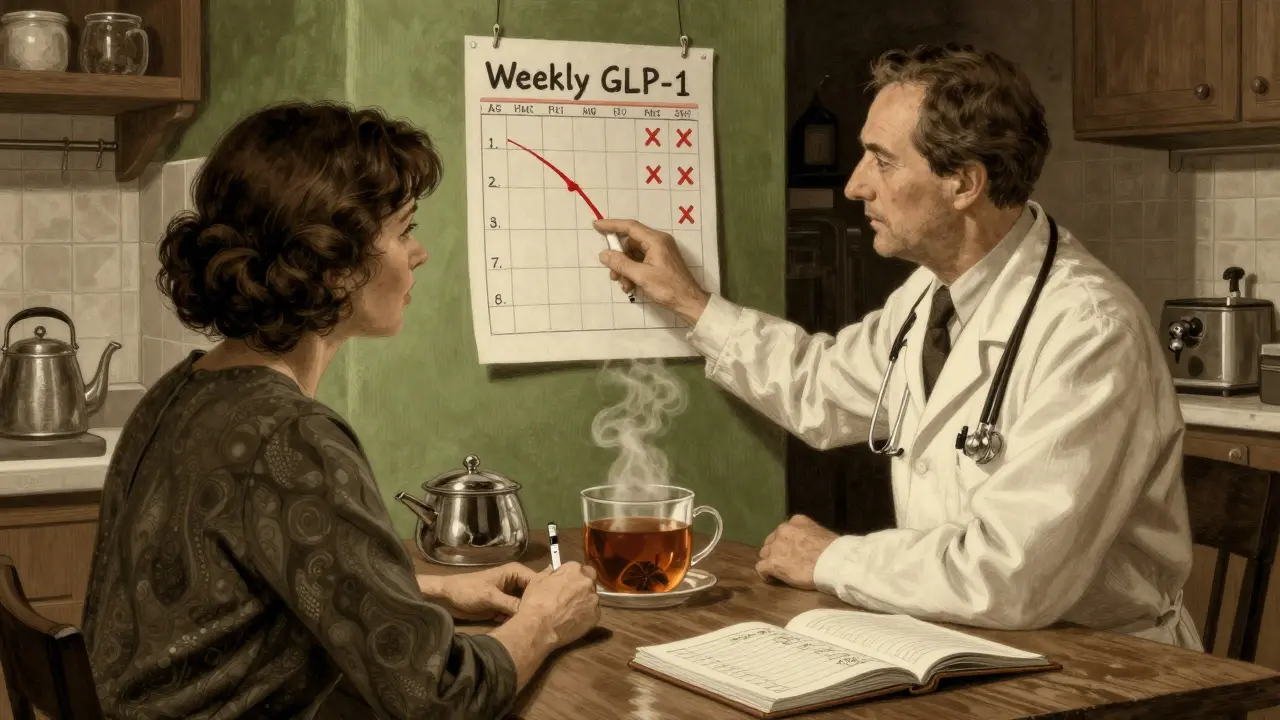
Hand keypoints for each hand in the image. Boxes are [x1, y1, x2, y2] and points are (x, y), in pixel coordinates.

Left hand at [419, 563, 536, 621]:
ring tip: (536, 629)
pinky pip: (515, 614)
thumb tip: (531, 614)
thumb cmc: (467, 590)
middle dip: (536, 607)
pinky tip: (521, 631)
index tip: (550, 610)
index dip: (544, 595)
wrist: (446, 598)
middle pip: (532, 595)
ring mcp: (509, 596)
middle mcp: (515, 583)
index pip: (537, 582)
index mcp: (514, 572)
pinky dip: (516, 621)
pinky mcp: (502, 608)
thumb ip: (510, 604)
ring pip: (524, 606)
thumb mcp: (490, 597)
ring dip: (526, 616)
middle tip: (546, 622)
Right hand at [512, 561, 600, 647]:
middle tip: (570, 595)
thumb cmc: (536, 601)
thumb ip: (549, 572)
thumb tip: (552, 570)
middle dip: (581, 585)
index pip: (578, 567)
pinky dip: (585, 614)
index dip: (571, 575)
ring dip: (584, 600)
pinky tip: (573, 620)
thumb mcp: (537, 580)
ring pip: (591, 597)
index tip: (564, 583)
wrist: (539, 627)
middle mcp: (587, 582)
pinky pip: (592, 612)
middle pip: (588, 580)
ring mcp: (593, 599)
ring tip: (570, 611)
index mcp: (574, 570)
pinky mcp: (596, 616)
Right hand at [594, 218, 711, 323]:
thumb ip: (621, 264)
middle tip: (613, 275)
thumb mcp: (641, 276)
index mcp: (656, 240)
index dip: (612, 225)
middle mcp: (659, 241)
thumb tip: (604, 254)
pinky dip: (634, 271)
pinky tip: (631, 286)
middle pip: (630, 242)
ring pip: (634, 254)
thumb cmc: (668, 288)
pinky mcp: (661, 261)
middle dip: (619, 258)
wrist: (689, 302)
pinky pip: (641, 261)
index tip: (596, 225)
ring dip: (626, 269)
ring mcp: (661, 251)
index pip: (630, 226)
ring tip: (625, 286)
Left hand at [755, 515, 839, 589]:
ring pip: (764, 553)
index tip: (792, 551)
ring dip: (771, 561)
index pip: (784, 531)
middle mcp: (783, 530)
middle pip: (771, 541)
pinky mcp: (772, 563)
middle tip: (786, 562)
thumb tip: (806, 543)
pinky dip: (766, 574)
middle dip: (776, 551)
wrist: (833, 562)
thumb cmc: (833, 550)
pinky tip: (773, 579)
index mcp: (796, 521)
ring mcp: (776, 546)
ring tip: (780, 571)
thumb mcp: (820, 533)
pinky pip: (760, 568)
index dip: (786, 542)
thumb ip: (808, 535)